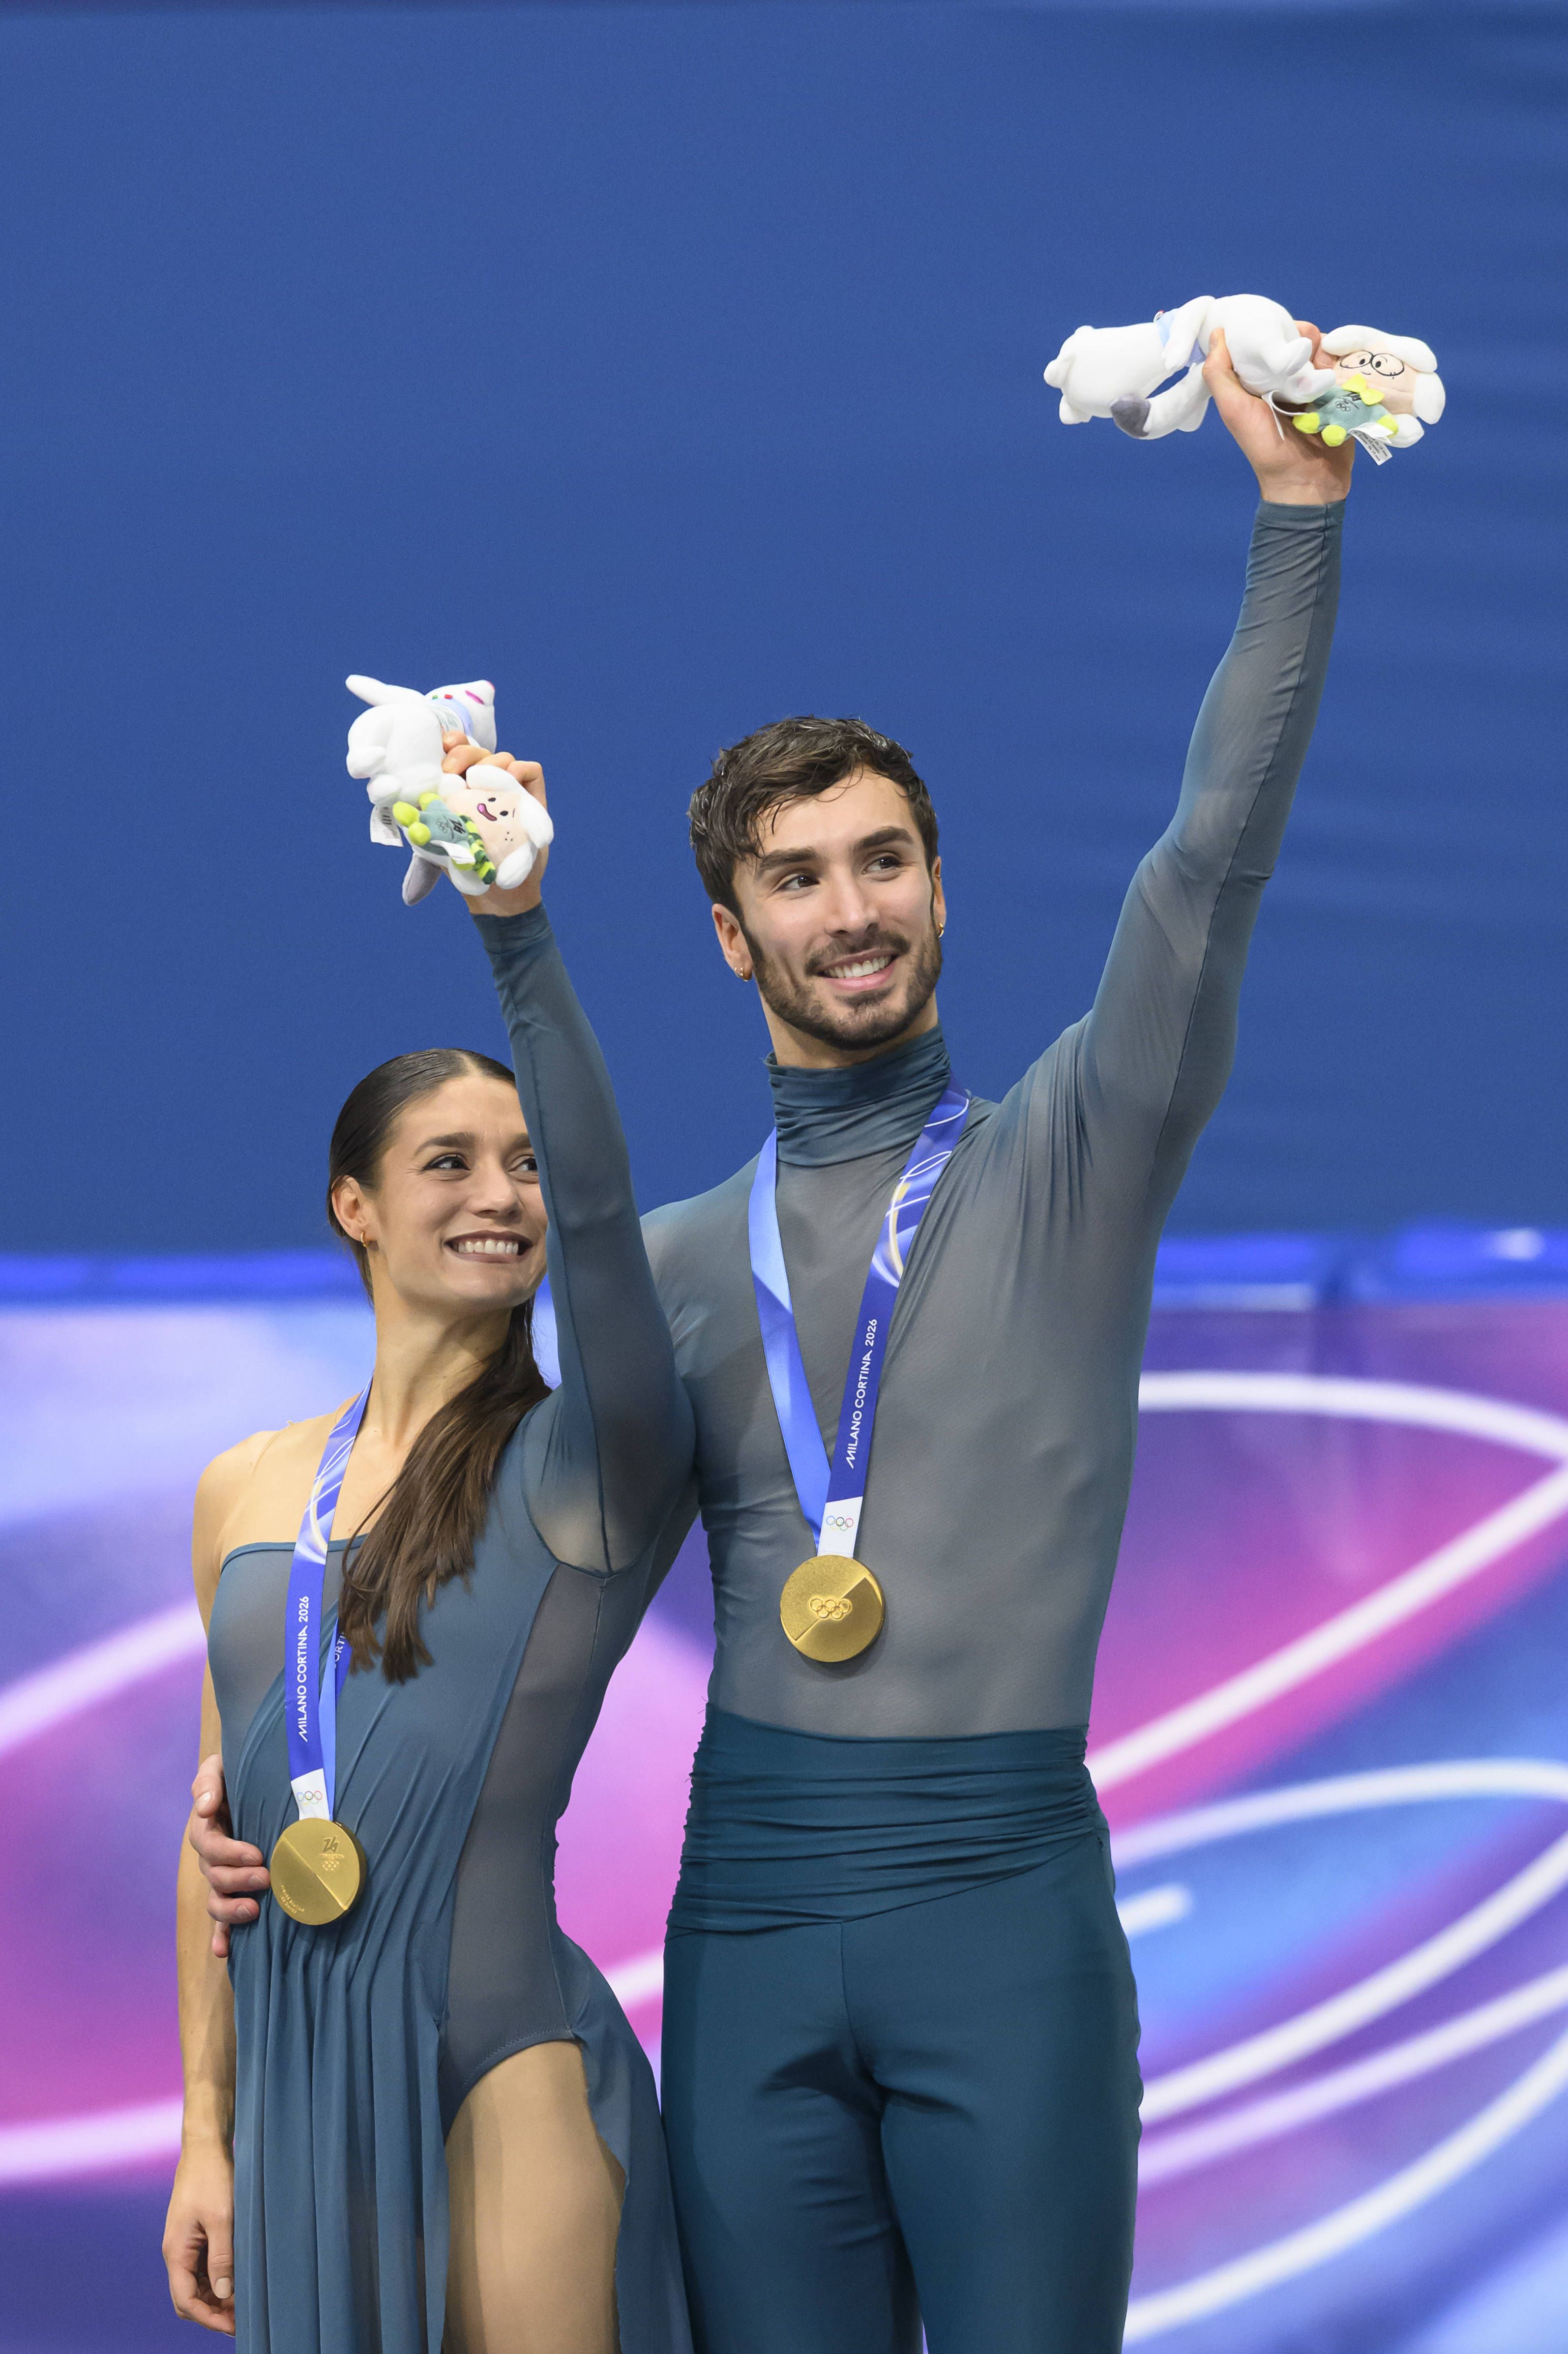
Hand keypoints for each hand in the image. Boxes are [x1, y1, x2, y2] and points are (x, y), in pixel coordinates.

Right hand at [164, 2141, 234, 2333]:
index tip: (233, 2326)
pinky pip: (203, 2266)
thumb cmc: (212, 2177)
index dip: (208, 2318)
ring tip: (244, 2300)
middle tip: (242, 2317)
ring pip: (197, 2283)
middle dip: (212, 2311)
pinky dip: (218, 2277)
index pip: (185, 2300)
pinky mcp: (195, 2234)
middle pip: (188, 2297)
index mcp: (176, 2251)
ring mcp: (185, 2244)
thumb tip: (222, 2293)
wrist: (206, 2146)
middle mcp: (177, 2252)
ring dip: (216, 2295)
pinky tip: (237, 2277)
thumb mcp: (222, 2218)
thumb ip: (221, 2257)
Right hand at [189, 1753, 266, 1960]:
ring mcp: (223, 1876)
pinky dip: (222, 1936)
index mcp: (209, 1827)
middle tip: (266, 1878)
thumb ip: (208, 1781)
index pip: (208, 1845)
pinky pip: (222, 1920)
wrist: (262, 1781)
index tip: (256, 1854)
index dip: (229, 1853)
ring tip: (253, 1910)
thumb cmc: (241, 1772)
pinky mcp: (236, 1890)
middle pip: (214, 1875)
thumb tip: (204, 1807)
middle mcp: (213, 1855)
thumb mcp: (222, 1766)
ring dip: (230, 1910)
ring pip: (217, 1900)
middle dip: (238, 1880)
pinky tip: (225, 1951)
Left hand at [439, 731, 550, 915]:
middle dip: (463, 752)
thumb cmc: (464, 866)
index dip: (450, 742)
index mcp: (461, 788)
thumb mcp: (436, 842)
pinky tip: (510, 779)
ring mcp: (511, 791)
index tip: (440, 746)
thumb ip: (422, 824)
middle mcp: (485, 786)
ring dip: (491, 761)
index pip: (456, 753)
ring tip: (479, 780)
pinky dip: (521, 768)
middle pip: (478, 751)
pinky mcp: (533, 800)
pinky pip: (531, 771)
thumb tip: (402, 812)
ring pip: (503, 758)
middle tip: (451, 769)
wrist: (497, 894)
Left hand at [1204, 323, 1353, 505]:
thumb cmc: (1265, 446)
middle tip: (1309, 343)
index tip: (1279, 322)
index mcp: (1264, 382)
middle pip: (1302, 344)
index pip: (1270, 343)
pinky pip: (1348, 370)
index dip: (1274, 328)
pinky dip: (1347, 363)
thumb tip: (1217, 333)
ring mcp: (1318, 389)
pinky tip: (1343, 366)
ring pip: (1327, 354)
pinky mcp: (1342, 397)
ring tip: (1325, 360)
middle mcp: (1291, 382)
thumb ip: (1220, 375)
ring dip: (1328, 351)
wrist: (1305, 482)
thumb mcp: (1234, 410)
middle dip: (1306, 337)